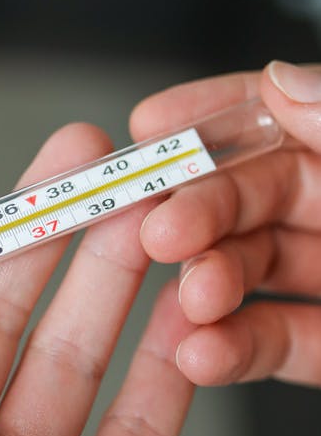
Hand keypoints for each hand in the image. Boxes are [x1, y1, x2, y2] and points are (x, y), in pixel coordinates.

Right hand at [131, 60, 320, 387]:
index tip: (151, 122)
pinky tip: (203, 354)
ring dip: (208, 285)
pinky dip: (236, 349)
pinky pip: (281, 343)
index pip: (279, 116)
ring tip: (192, 300)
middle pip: (251, 196)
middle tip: (160, 231)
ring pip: (254, 271)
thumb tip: (282, 81)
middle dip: (198, 211)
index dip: (213, 113)